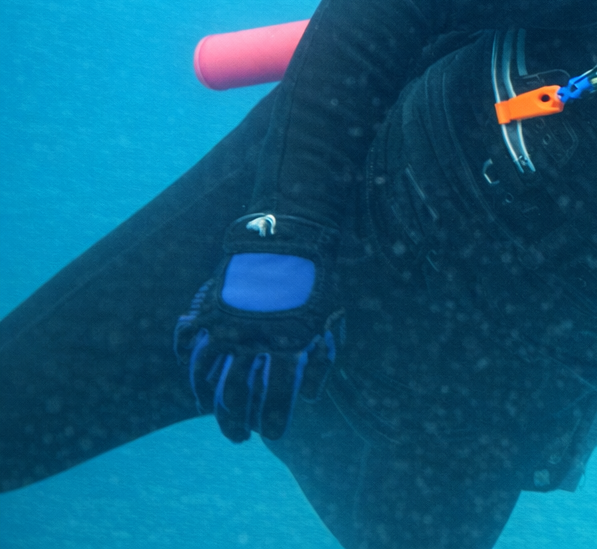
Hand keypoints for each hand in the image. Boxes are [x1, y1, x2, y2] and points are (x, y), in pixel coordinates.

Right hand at [174, 213, 344, 441]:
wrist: (291, 235)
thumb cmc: (318, 280)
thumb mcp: (332, 319)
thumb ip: (322, 360)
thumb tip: (310, 397)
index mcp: (287, 343)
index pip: (276, 394)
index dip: (272, 419)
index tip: (272, 433)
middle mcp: (253, 338)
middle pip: (235, 393)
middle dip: (236, 421)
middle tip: (240, 437)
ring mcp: (228, 323)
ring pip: (207, 375)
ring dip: (209, 400)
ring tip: (213, 413)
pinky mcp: (211, 307)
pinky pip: (190, 342)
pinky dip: (189, 362)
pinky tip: (194, 377)